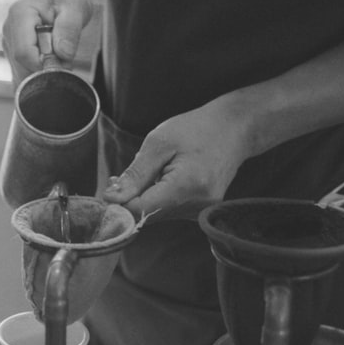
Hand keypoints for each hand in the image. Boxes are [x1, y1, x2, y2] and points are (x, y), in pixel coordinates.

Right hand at [1, 0, 92, 84]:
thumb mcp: (75, 7)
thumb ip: (69, 30)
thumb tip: (63, 54)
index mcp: (20, 14)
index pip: (24, 53)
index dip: (44, 65)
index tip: (63, 63)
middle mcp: (9, 29)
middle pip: (22, 66)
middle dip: (44, 71)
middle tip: (65, 60)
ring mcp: (8, 42)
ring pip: (21, 73)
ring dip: (42, 73)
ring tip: (59, 55)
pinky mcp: (12, 52)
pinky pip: (22, 73)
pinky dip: (37, 75)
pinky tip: (50, 63)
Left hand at [101, 98, 254, 220]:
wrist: (235, 129)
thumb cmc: (196, 130)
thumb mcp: (159, 143)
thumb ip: (135, 175)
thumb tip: (111, 199)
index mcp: (186, 186)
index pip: (140, 211)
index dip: (119, 204)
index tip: (108, 190)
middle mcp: (197, 205)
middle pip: (147, 215)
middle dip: (129, 200)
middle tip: (120, 179)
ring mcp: (201, 211)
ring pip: (156, 215)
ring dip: (143, 198)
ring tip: (146, 173)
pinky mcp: (201, 211)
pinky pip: (168, 211)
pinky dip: (157, 199)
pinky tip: (161, 179)